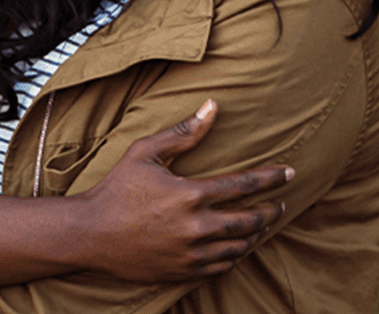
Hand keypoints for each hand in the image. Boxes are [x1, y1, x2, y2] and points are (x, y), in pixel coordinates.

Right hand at [70, 99, 291, 281]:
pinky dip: (236, 256)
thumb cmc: (116, 190)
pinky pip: (223, 267)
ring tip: (261, 224)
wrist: (89, 234)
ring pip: (240, 247)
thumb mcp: (144, 153)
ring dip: (256, 234)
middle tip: (280, 202)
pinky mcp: (184, 272)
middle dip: (271, 209)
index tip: (289, 173)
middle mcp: (197, 227)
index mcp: (191, 195)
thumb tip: (212, 106)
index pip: (245, 185)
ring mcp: (192, 254)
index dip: (271, 178)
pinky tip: (238, 246)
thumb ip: (183, 132)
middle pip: (251, 220)